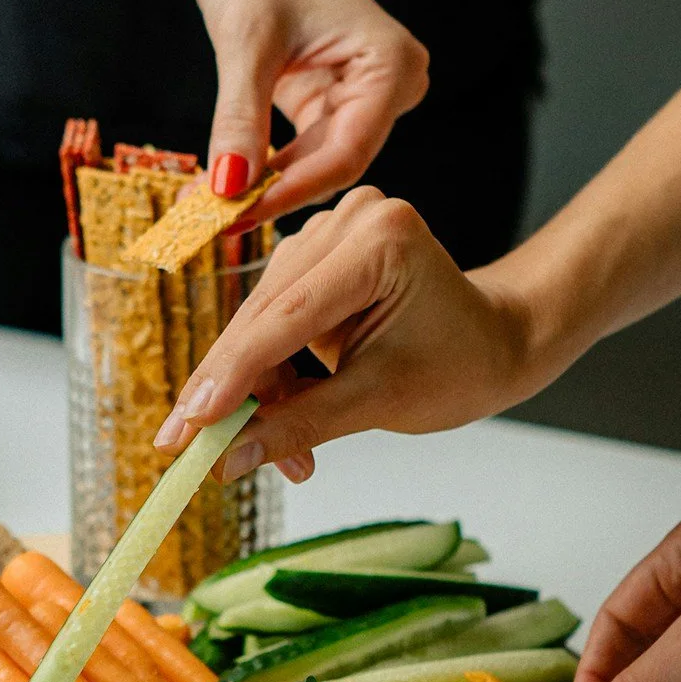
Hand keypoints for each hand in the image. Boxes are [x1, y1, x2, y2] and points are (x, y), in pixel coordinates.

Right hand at [153, 185, 535, 482]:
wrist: (494, 341)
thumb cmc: (458, 366)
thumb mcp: (381, 402)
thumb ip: (299, 426)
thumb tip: (225, 462)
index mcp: (381, 240)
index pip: (287, 316)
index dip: (231, 376)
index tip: (186, 428)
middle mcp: (349, 219)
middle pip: (264, 316)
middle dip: (234, 392)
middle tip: (195, 456)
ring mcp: (328, 231)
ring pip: (260, 321)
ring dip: (255, 390)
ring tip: (278, 454)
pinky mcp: (314, 253)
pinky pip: (271, 318)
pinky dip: (268, 371)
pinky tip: (277, 412)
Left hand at [196, 0, 428, 220]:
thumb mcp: (246, 43)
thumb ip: (240, 120)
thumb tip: (227, 188)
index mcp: (390, 68)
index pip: (342, 155)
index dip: (285, 192)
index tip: (229, 217)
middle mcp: (390, 87)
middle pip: (330, 167)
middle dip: (269, 194)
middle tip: (205, 224)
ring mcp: (363, 97)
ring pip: (312, 166)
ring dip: (260, 186)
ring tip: (201, 209)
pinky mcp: (332, 103)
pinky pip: (299, 152)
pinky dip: (260, 168)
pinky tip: (219, 186)